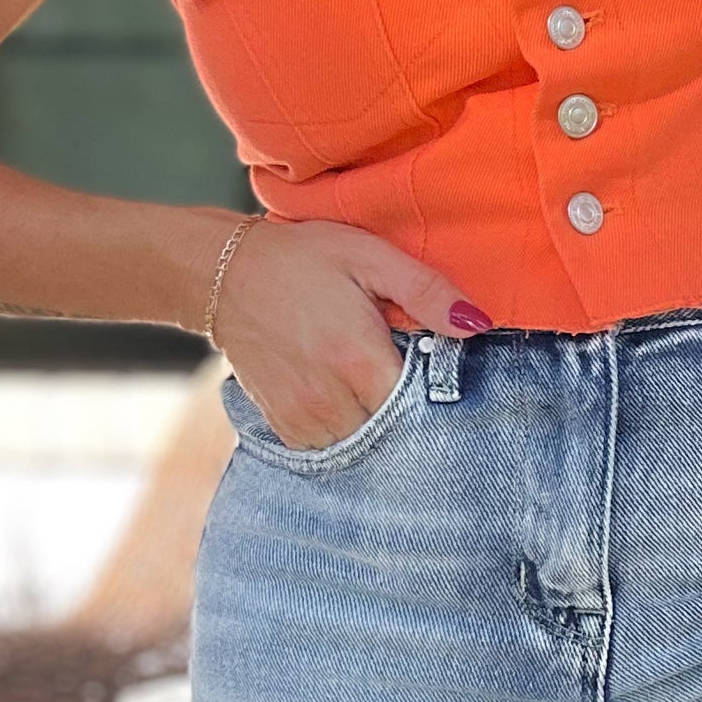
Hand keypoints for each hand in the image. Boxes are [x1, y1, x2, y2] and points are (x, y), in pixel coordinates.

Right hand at [208, 217, 490, 450]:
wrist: (224, 275)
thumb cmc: (303, 259)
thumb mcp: (370, 257)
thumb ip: (427, 292)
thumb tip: (477, 324)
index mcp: (359, 359)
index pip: (423, 405)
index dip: (435, 389)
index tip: (432, 366)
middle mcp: (332, 400)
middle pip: (397, 428)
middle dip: (408, 406)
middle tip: (399, 367)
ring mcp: (305, 418)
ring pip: (366, 441)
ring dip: (377, 418)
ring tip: (368, 377)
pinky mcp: (285, 426)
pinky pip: (333, 445)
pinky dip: (346, 425)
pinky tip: (344, 391)